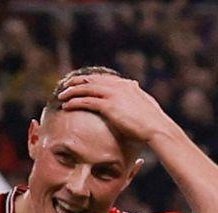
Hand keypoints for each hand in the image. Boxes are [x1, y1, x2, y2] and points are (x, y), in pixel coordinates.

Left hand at [55, 73, 175, 144]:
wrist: (156, 128)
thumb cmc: (152, 121)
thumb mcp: (144, 101)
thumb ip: (136, 92)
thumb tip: (135, 85)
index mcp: (127, 85)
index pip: (103, 78)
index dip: (89, 79)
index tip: (79, 82)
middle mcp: (119, 86)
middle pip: (92, 80)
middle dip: (77, 82)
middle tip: (65, 86)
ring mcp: (114, 95)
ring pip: (87, 89)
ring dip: (72, 91)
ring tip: (61, 95)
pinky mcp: (109, 106)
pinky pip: (87, 101)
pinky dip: (75, 102)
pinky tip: (66, 105)